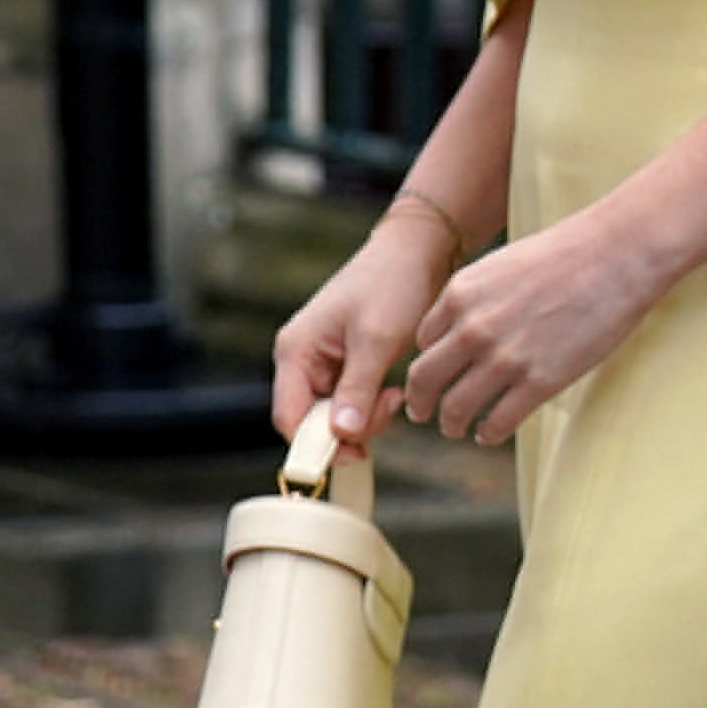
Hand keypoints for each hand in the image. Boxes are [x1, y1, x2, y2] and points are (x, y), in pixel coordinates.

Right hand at [271, 206, 457, 449]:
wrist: (416, 253)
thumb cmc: (392, 284)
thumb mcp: (376, 340)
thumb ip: (357, 390)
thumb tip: (341, 436)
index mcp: (295, 351)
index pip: (290, 419)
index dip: (317, 445)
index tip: (356, 454)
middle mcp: (300, 360)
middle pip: (312, 423)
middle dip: (350, 428)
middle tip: (388, 408)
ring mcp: (321, 364)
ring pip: (334, 417)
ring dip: (366, 416)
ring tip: (394, 394)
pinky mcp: (343, 365)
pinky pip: (350, 403)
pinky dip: (372, 405)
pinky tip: (393, 391)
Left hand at [401, 207, 669, 444]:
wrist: (616, 256)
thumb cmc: (567, 254)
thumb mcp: (502, 266)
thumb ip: (476, 297)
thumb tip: (463, 329)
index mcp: (460, 295)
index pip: (423, 341)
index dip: (427, 361)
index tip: (435, 375)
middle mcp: (473, 328)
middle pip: (425, 379)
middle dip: (420, 402)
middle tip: (423, 414)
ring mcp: (505, 358)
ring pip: (456, 407)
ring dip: (451, 423)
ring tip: (456, 429)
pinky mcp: (540, 382)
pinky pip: (498, 422)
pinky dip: (488, 433)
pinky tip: (489, 434)